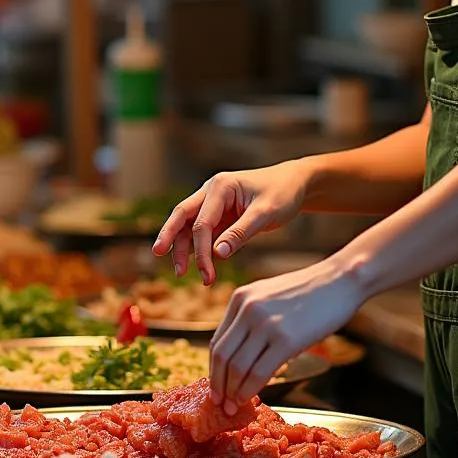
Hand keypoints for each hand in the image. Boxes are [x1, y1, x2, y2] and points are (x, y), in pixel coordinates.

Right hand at [152, 163, 310, 282]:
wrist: (294, 183)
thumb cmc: (282, 193)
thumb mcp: (266, 213)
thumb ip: (241, 233)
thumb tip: (218, 254)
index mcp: (220, 187)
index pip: (202, 222)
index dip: (201, 251)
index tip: (207, 274)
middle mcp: (210, 191)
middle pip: (182, 216)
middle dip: (171, 239)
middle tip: (163, 260)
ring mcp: (212, 202)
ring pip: (187, 224)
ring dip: (182, 247)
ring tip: (180, 272)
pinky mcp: (218, 214)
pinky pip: (200, 231)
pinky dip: (196, 246)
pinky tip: (195, 263)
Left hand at [209, 258, 364, 412]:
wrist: (340, 281)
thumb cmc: (309, 293)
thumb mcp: (268, 297)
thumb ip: (250, 320)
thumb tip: (239, 356)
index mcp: (240, 298)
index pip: (216, 341)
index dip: (213, 370)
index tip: (215, 387)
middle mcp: (247, 309)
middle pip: (221, 356)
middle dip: (218, 385)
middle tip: (219, 403)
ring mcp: (266, 324)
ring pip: (237, 367)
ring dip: (231, 392)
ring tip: (232, 407)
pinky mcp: (286, 340)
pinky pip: (259, 372)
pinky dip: (250, 390)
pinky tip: (250, 398)